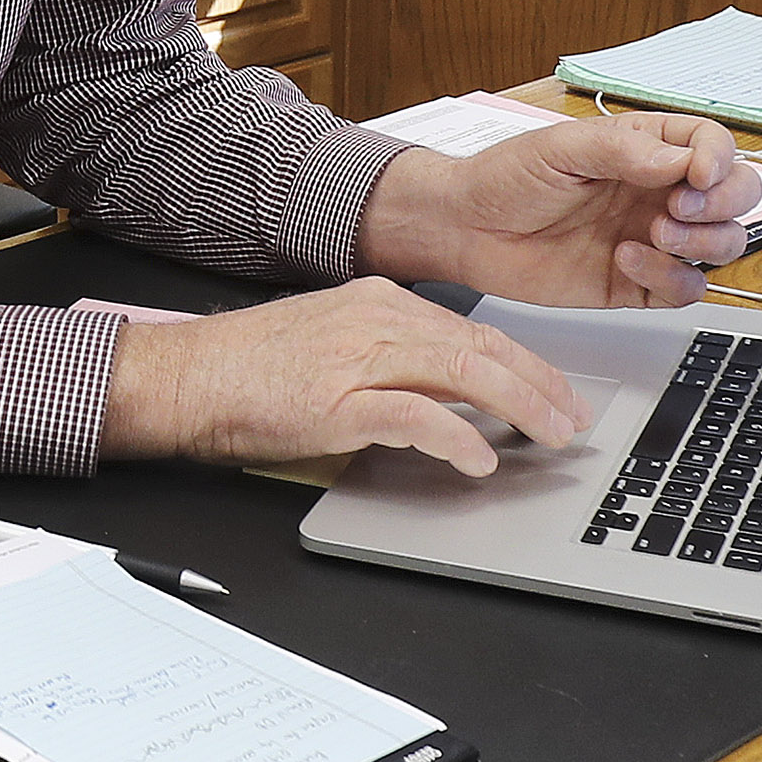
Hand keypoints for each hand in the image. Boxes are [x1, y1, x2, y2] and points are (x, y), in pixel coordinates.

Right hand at [98, 279, 589, 477]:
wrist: (189, 377)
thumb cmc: (250, 370)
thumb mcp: (332, 346)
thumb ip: (389, 360)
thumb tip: (445, 394)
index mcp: (379, 304)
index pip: (472, 330)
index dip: (526, 363)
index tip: (557, 391)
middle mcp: (377, 321)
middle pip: (482, 347)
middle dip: (539, 385)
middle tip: (573, 419)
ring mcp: (359, 358)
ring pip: (463, 372)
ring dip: (517, 407)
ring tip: (549, 436)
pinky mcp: (338, 401)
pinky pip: (415, 416)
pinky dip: (456, 437)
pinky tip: (480, 458)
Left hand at [355, 112, 761, 308]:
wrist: (467, 229)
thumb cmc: (506, 179)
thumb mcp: (560, 148)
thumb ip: (621, 150)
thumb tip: (679, 160)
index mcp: (646, 149)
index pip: (713, 145)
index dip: (719, 159)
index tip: (698, 175)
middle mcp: (658, 192)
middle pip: (735, 196)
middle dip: (722, 204)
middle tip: (680, 208)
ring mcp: (653, 238)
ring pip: (722, 245)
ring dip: (704, 242)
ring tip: (656, 233)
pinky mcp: (637, 283)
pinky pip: (684, 289)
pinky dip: (670, 279)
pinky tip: (627, 260)